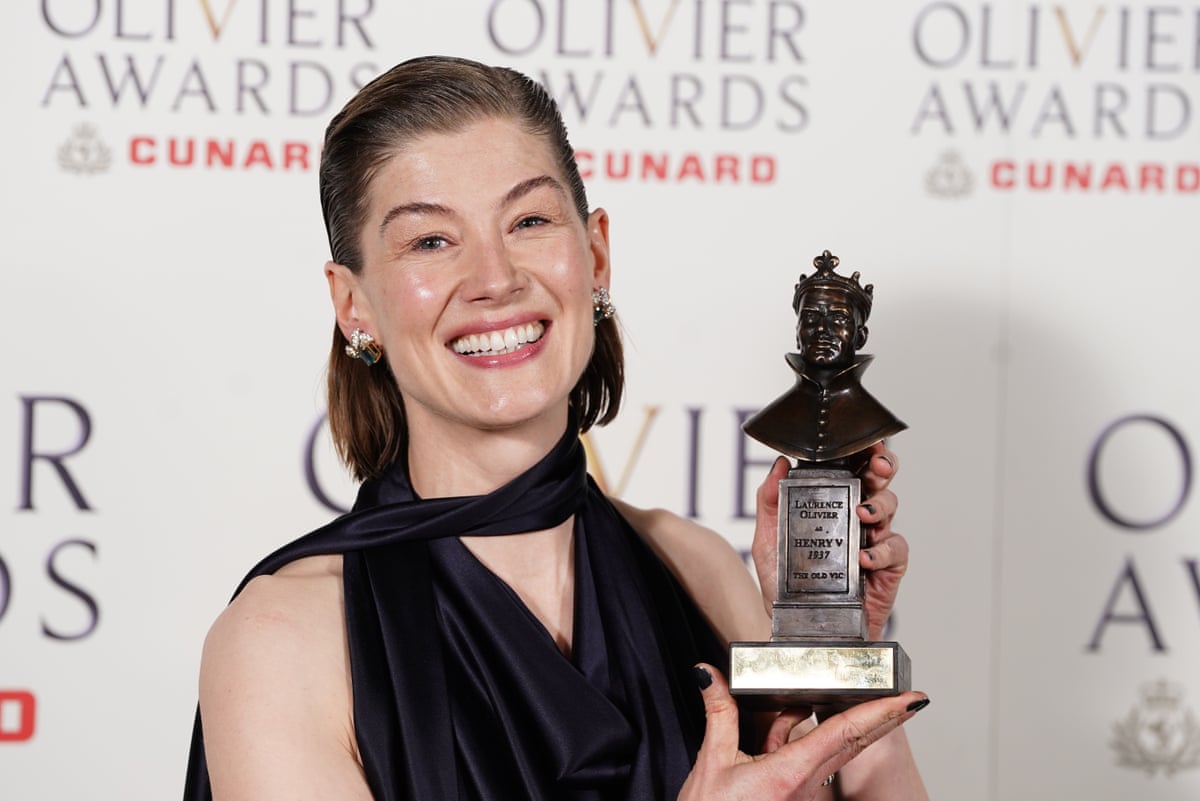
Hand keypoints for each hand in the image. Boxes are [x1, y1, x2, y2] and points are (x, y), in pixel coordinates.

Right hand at [678, 664, 928, 800]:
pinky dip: (796, 741)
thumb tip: (711, 677)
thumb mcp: (713, 763)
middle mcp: (807, 787)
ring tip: (787, 709)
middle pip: (854, 741)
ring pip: (826, 749)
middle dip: (881, 717)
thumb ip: (719, 713)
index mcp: (792, 773)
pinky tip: (774, 732)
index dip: (881, 712)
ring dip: (817, 725)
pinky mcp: (797, 798)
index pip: (846, 733)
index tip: (911, 700)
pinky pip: (809, 763)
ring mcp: (805, 795)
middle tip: (909, 698)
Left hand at [750, 444, 908, 640]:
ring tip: (863, 513)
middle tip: (878, 467)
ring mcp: (873, 544)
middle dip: (884, 468)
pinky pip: (896, 552)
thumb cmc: (783, 584)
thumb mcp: (768, 539)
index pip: (853, 471)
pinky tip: (864, 558)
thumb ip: (769, 502)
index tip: (866, 443)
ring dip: (881, 507)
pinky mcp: (886, 571)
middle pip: (880, 484)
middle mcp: (856, 520)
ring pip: (891, 511)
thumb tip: (779, 465)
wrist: (793, 627)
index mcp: (832, 506)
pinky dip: (883, 552)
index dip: (864, 453)